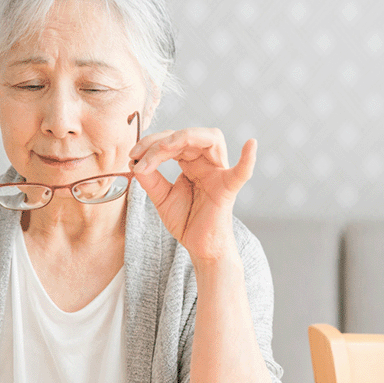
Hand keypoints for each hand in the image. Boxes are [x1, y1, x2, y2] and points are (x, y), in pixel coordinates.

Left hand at [129, 128, 255, 262]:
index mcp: (192, 162)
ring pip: (211, 139)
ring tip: (163, 148)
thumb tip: (134, 161)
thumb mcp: (161, 197)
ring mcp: (219, 174)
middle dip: (160, 141)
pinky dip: (247, 159)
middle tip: (140, 155)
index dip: (150, 143)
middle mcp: (207, 163)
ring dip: (184, 137)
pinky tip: (251, 145)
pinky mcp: (227, 190)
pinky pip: (241, 173)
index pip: (173, 140)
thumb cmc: (186, 220)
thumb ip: (150, 179)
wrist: (199, 247)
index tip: (132, 157)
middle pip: (188, 135)